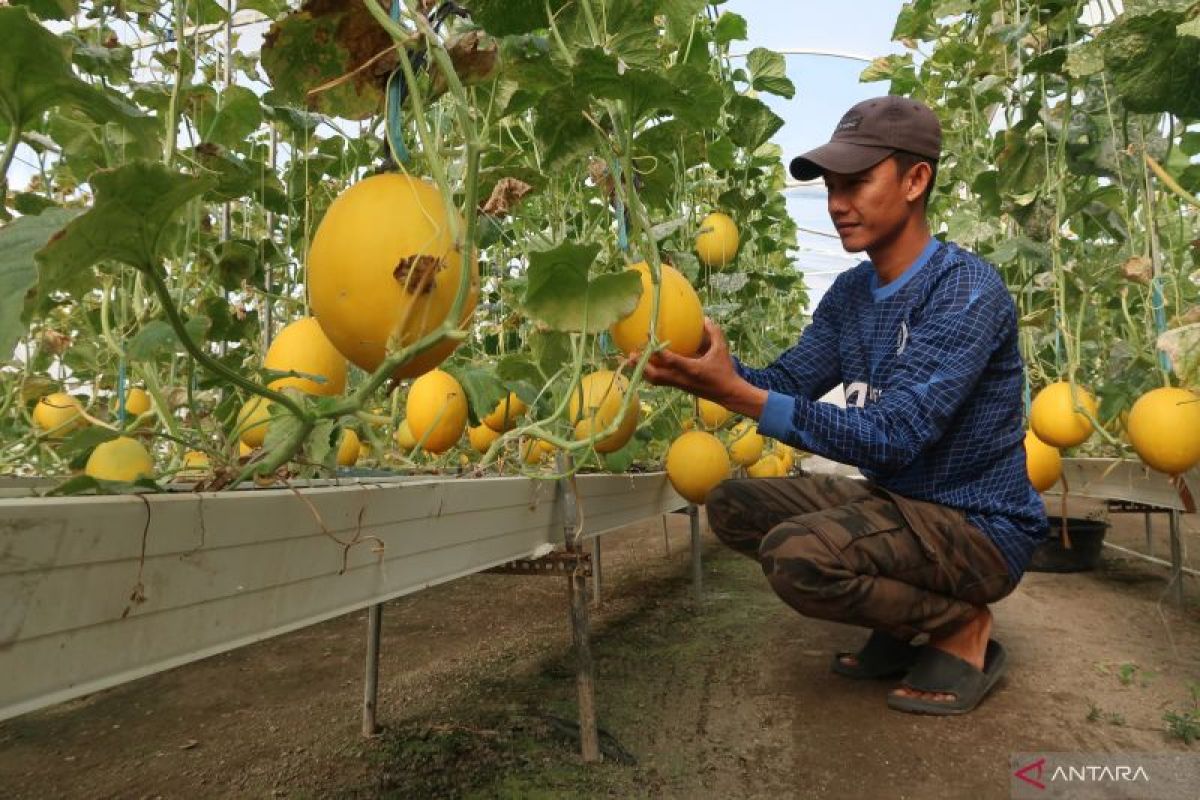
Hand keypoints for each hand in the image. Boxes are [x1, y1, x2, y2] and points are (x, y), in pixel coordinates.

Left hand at [629, 318, 767, 417]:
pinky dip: (649, 373)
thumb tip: (705, 319)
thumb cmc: (725, 371)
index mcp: (692, 369)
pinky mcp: (677, 387)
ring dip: (642, 370)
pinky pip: (659, 381)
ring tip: (630, 360)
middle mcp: (681, 379)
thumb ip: (714, 333)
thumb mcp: (722, 350)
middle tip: (630, 353)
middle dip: (641, 365)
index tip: (648, 338)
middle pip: (655, 375)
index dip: (658, 351)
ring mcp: (678, 384)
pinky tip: (643, 365)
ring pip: (655, 380)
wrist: (727, 394)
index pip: (671, 360)